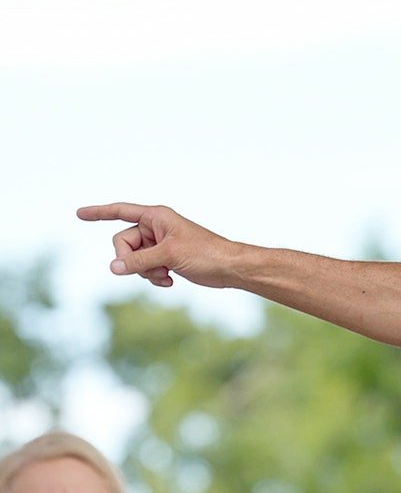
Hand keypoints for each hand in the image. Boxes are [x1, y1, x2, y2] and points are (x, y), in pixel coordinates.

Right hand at [76, 203, 237, 288]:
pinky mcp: (164, 259)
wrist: (228, 268)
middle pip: (122, 244)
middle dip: (131, 260)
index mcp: (156, 217)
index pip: (120, 211)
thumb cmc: (205, 253)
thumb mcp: (169, 255)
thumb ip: (138, 261)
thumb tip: (113, 268)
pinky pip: (143, 269)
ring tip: (166, 274)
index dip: (99, 213)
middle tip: (153, 266)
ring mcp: (158, 244)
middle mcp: (155, 228)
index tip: (79, 214)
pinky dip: (153, 276)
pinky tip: (170, 280)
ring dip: (144, 271)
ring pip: (132, 260)